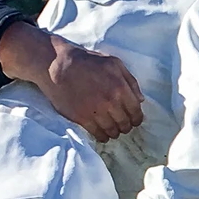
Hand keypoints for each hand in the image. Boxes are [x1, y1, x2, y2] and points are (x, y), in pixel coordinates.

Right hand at [0, 25, 144, 138]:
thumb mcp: (114, 63)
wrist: (57, 66)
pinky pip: (97, 134)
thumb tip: (141, 100)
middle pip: (125, 124)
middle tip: (123, 126)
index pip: (136, 112)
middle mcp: (110, 101)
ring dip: (114, 132)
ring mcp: (95, 111)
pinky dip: (102, 136)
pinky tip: (102, 133)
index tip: (134, 121)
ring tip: (112, 130)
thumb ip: (130, 81)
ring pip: (112, 131)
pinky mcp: (81, 118)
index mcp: (120, 87)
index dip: (137, 119)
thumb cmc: (87, 62)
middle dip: (126, 126)